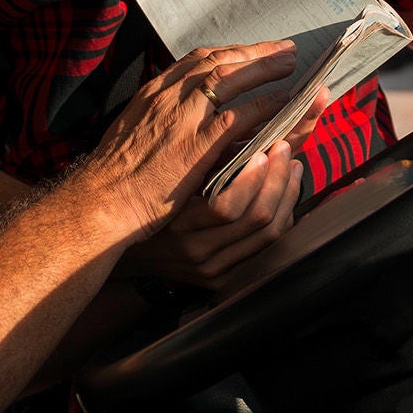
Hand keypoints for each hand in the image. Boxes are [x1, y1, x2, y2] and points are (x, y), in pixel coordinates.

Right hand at [71, 41, 297, 241]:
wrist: (98, 202)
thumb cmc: (114, 176)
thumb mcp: (134, 131)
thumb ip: (160, 117)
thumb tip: (181, 114)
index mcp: (153, 92)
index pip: (197, 59)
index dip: (230, 52)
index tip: (253, 49)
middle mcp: (167, 97)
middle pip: (218, 60)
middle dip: (254, 51)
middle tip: (284, 49)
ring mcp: (181, 119)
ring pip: (229, 78)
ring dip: (263, 68)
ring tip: (290, 65)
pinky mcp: (194, 146)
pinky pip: (236, 117)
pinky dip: (261, 105)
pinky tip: (281, 102)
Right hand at [121, 139, 305, 286]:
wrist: (121, 251)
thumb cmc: (147, 202)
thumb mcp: (169, 181)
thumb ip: (206, 161)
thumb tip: (250, 132)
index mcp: (178, 224)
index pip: (227, 206)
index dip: (253, 177)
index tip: (264, 149)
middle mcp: (196, 252)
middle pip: (257, 220)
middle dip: (279, 181)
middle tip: (286, 151)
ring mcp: (211, 270)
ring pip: (268, 236)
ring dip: (287, 197)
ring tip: (292, 167)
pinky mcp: (221, 280)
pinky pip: (265, 248)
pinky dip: (281, 219)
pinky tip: (284, 195)